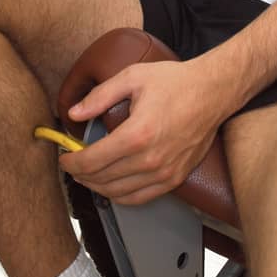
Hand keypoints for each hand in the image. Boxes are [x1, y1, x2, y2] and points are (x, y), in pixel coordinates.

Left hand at [58, 59, 227, 204]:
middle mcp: (150, 159)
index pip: (92, 160)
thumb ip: (99, 96)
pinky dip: (120, 196)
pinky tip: (112, 185)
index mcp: (137, 134)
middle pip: (102, 179)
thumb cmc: (176, 82)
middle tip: (73, 164)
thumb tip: (74, 113)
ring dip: (97, 186)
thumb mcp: (132, 78)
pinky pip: (140, 198)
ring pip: (118, 193)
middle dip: (81, 174)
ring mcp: (164, 172)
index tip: (64, 157)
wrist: (213, 92)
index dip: (72, 162)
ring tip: (88, 174)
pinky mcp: (175, 178)